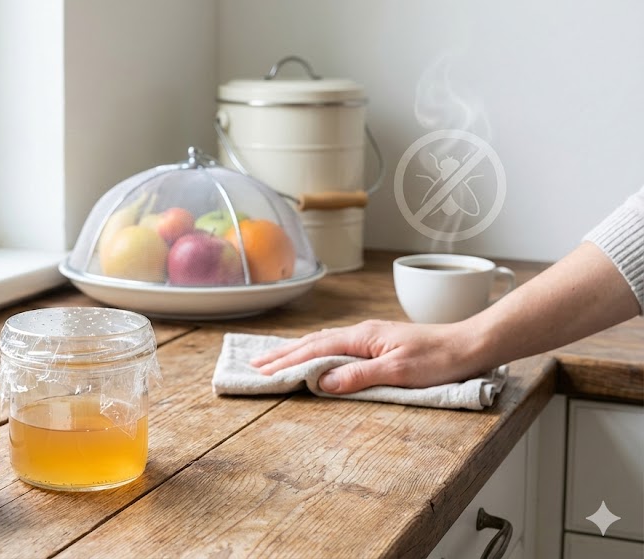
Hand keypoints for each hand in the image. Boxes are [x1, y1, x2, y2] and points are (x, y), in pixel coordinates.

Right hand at [249, 320, 490, 393]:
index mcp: (362, 337)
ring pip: (323, 342)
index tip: (263, 371)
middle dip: (283, 354)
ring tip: (274, 358)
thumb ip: (358, 377)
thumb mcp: (398, 372)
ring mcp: (370, 337)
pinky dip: (316, 351)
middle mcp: (362, 333)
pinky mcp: (378, 344)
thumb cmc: (439, 359)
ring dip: (297, 351)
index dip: (287, 361)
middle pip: (313, 343)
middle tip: (255, 365)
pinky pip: (337, 346)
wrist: (470, 346)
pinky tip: (313, 355)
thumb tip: (322, 383)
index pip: (315, 350)